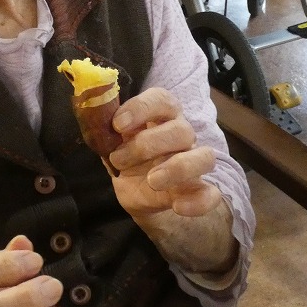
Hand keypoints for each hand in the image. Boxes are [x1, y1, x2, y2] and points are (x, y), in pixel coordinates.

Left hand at [106, 88, 223, 217]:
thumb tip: (94, 120)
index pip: (162, 99)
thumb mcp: (111, 144)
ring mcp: (193, 161)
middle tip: (120, 159)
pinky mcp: (198, 189)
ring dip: (177, 168)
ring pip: (204, 156)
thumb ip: (105, 133)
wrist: (137, 191)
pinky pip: (211, 193)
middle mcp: (181, 134)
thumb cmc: (127, 157)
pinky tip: (178, 206)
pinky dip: (199, 201)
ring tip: (151, 181)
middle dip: (148, 144)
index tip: (117, 124)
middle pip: (181, 129)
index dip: (142, 108)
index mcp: (160, 116)